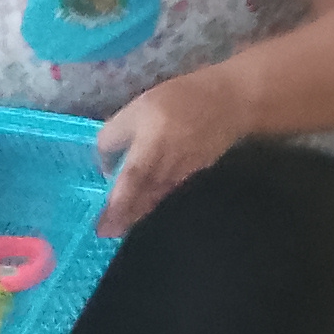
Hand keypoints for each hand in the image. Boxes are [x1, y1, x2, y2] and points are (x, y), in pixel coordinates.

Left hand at [93, 69, 247, 233]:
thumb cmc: (179, 100)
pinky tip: (144, 208)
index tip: (105, 223)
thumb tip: (106, 165)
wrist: (228, 103)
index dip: (120, 202)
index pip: (132, 179)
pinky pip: (167, 194)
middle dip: (124, 217)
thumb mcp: (138, 107)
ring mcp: (180, 174)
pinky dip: (153, 204)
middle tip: (105, 234)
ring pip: (155, 199)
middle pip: (142, 197)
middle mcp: (165, 166)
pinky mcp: (191, 175)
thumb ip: (115, 134)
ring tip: (120, 228)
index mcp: (151, 146)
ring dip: (137, 215)